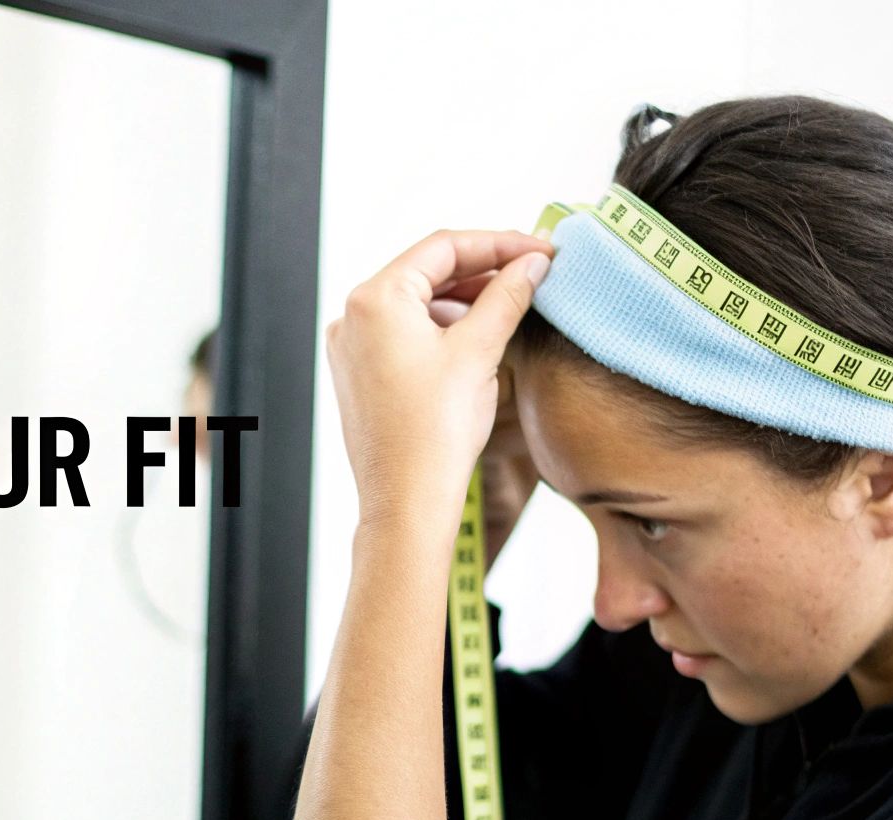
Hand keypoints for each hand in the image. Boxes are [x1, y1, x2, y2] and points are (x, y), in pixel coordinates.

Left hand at [326, 230, 551, 534]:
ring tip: (513, 305)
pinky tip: (478, 337)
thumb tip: (533, 264)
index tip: (540, 250)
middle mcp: (353, 316)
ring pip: (417, 304)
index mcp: (375, 299)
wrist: (407, 503)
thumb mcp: (479, 352)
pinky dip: (442, 328)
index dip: (498, 244)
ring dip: (465, 300)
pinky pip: (404, 333)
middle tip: (533, 272)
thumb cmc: (436, 432)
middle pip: (427, 272)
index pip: (443, 248)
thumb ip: (507, 297)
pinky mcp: (359, 375)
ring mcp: (352, 347)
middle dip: (483, 270)